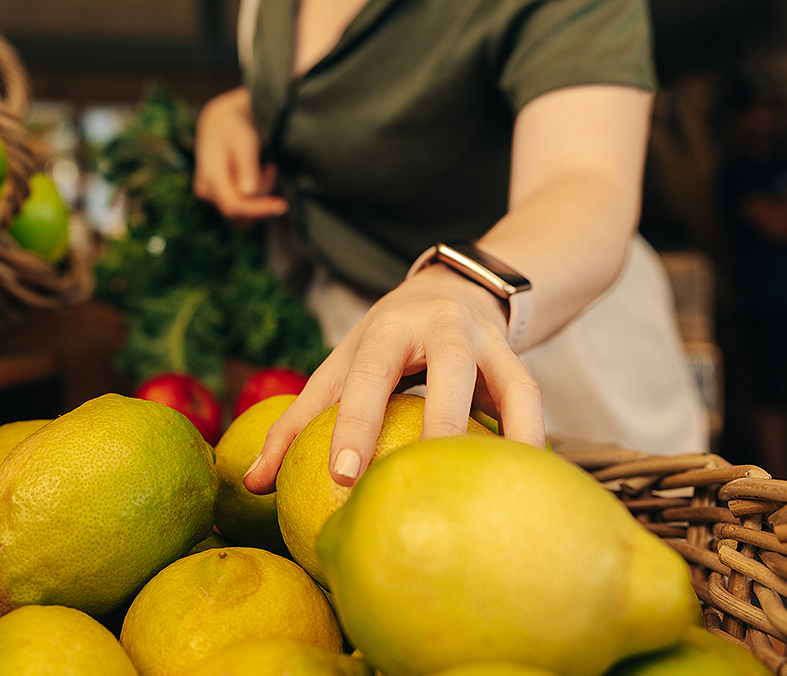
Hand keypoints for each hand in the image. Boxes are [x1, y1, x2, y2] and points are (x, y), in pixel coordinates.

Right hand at [194, 87, 287, 221]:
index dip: (259, 210)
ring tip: (264, 168)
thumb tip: (248, 193)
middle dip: (261, 198)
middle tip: (269, 169)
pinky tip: (258, 173)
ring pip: (243, 214)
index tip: (282, 206)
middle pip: (240, 213)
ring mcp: (209, 197)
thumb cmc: (234, 129)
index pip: (233, 206)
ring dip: (260, 196)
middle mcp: (206, 192)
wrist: (218, 123)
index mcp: (210, 177)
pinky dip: (255, 196)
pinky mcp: (217, 198)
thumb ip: (246, 167)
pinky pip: (241, 207)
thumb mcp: (244, 142)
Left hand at [243, 264, 544, 492]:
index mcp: (388, 328)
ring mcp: (489, 343)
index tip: (343, 475)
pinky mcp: (520, 363)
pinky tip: (524, 488)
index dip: (356, 422)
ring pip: (513, 385)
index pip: (370, 374)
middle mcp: (445, 328)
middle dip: (441, 423)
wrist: (450, 290)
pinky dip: (531, 443)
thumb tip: (253, 483)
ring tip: (495, 496)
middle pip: (451, 369)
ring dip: (510, 436)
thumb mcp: (340, 367)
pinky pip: (533, 405)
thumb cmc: (382, 344)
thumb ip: (300, 421)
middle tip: (426, 482)